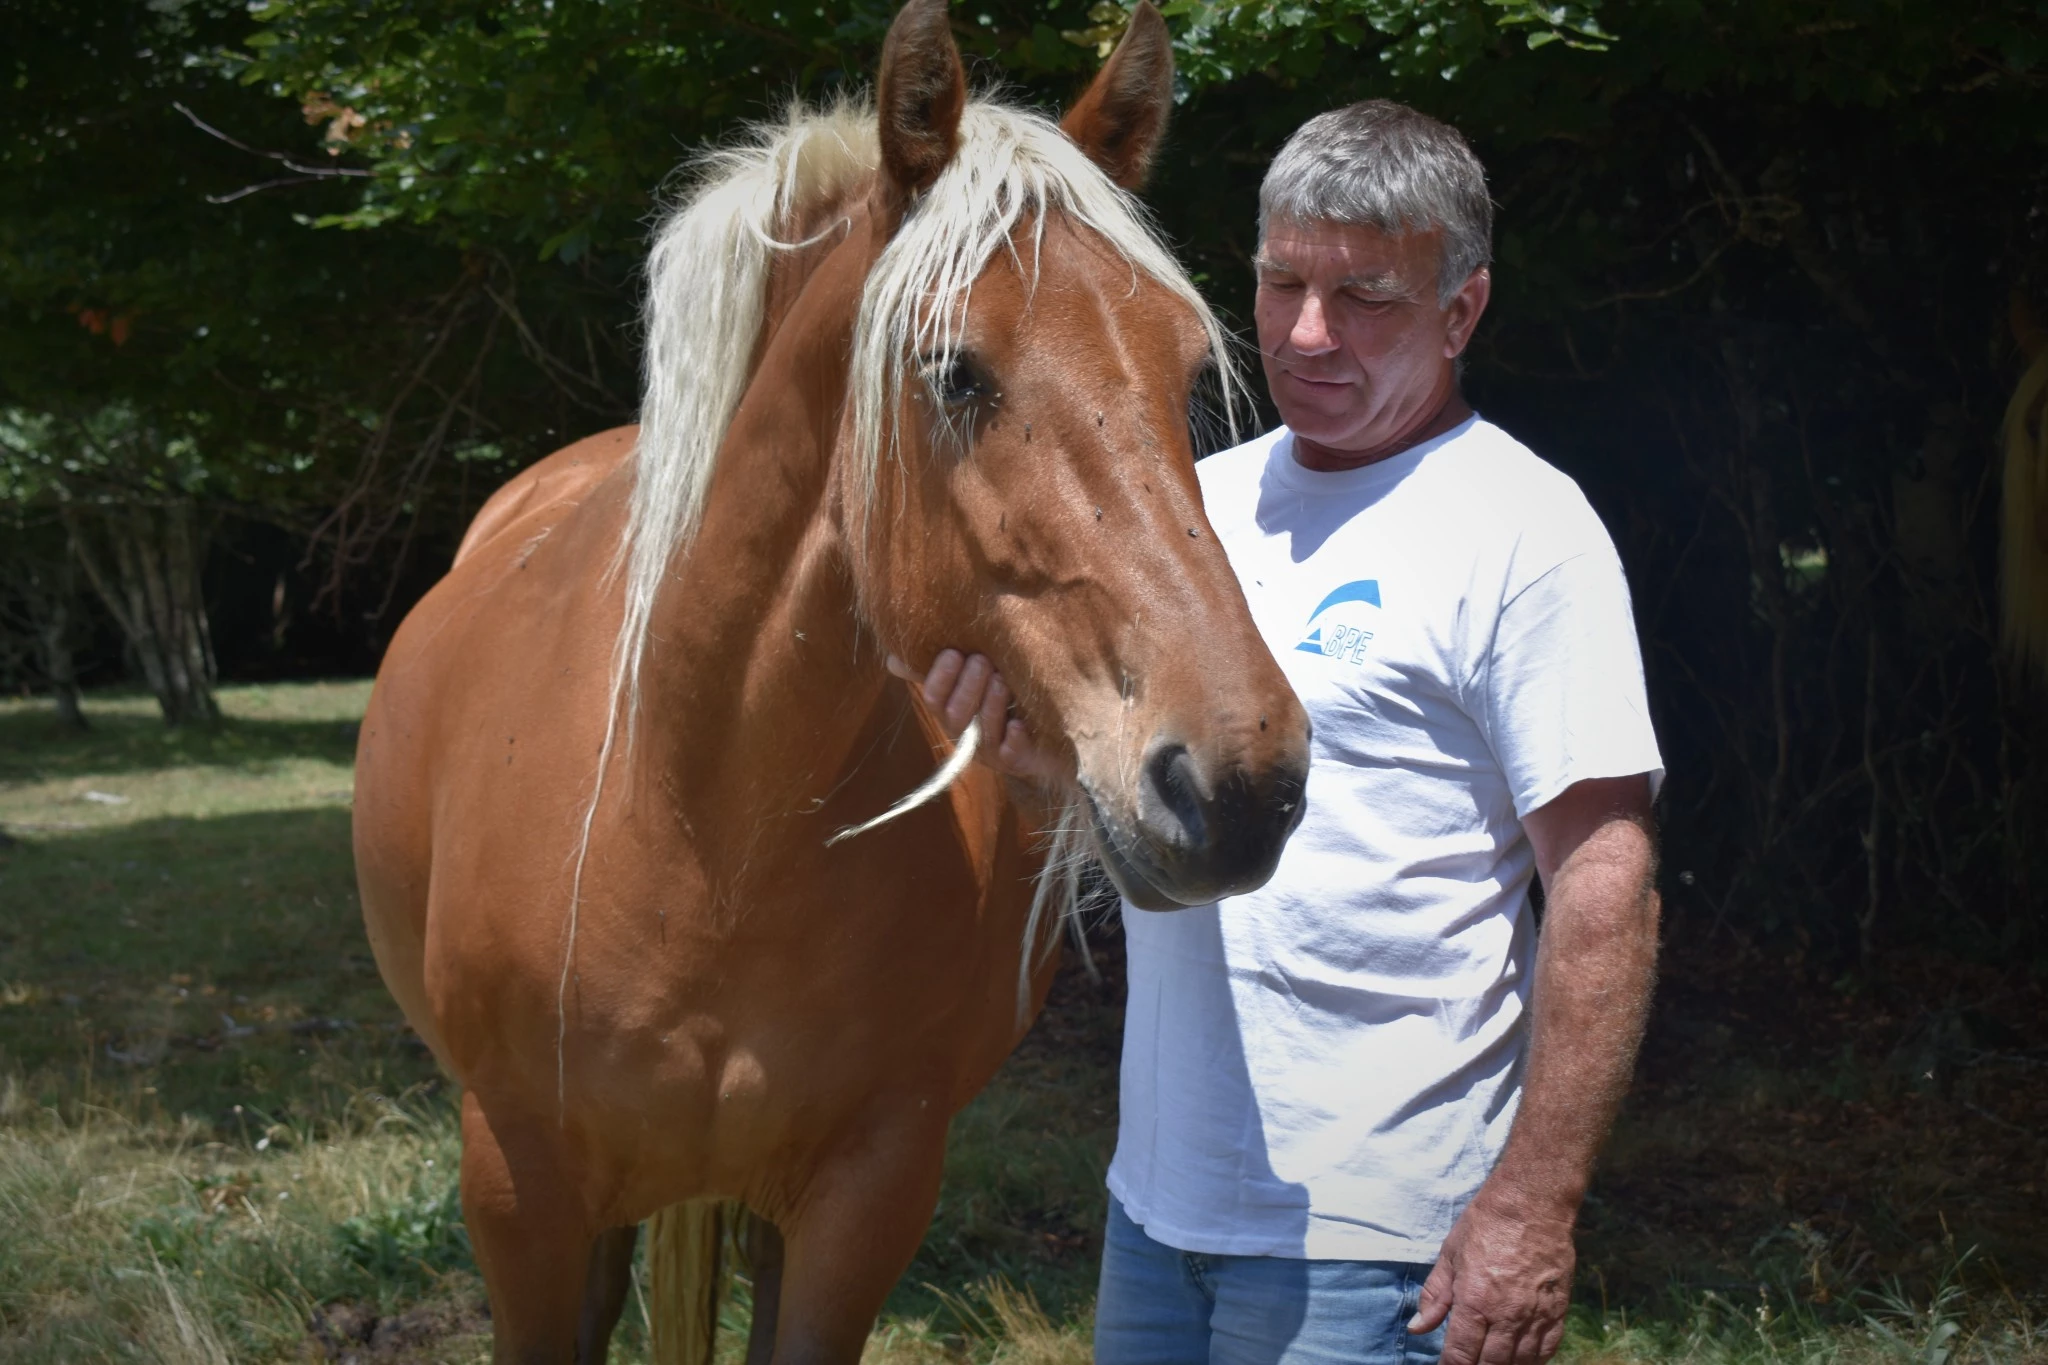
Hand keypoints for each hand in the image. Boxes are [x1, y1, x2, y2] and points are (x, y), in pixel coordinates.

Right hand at [884, 649, 1058, 782]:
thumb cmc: (1002, 694)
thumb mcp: (969, 675)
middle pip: (957, 716)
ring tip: (1002, 679)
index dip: (940, 678)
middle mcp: (968, 734)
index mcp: (952, 711)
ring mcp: (992, 750)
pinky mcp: (1020, 761)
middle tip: (981, 660)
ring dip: (990, 705)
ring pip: (983, 733)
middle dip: (967, 687)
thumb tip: (893, 659)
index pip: (935, 699)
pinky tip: (1018, 725)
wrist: (1047, 733)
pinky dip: (1013, 741)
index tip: (953, 653)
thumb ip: (934, 667)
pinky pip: (1011, 756)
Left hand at [1408, 1189, 1573, 1364]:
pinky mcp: (1557, 1311)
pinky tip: (1521, 1360)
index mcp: (1474, 1303)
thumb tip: (1417, 1328)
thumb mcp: (1449, 1256)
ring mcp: (1535, 1316)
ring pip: (1520, 1363)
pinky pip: (1547, 1350)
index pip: (1460, 1355)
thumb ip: (1435, 1296)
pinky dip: (1533, 1361)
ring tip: (1490, 1362)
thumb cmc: (1485, 1225)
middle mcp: (1506, 1317)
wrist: (1532, 1204)